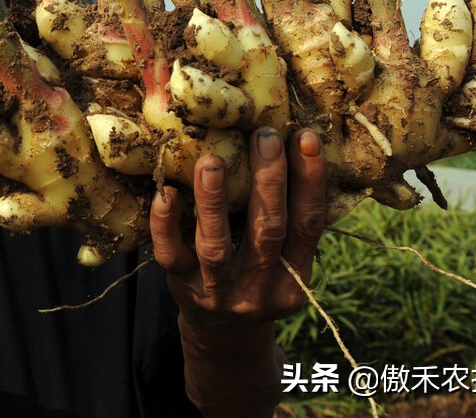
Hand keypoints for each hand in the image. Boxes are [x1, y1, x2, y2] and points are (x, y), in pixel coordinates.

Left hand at [150, 127, 325, 331]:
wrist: (224, 339)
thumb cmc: (258, 279)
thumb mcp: (285, 261)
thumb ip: (288, 219)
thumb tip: (288, 145)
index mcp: (295, 274)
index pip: (308, 224)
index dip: (310, 180)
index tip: (306, 137)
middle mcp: (260, 286)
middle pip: (268, 230)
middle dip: (268, 180)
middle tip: (263, 135)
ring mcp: (218, 289)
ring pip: (216, 244)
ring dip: (214, 200)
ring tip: (211, 160)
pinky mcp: (181, 286)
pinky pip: (171, 254)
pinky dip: (166, 224)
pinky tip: (164, 192)